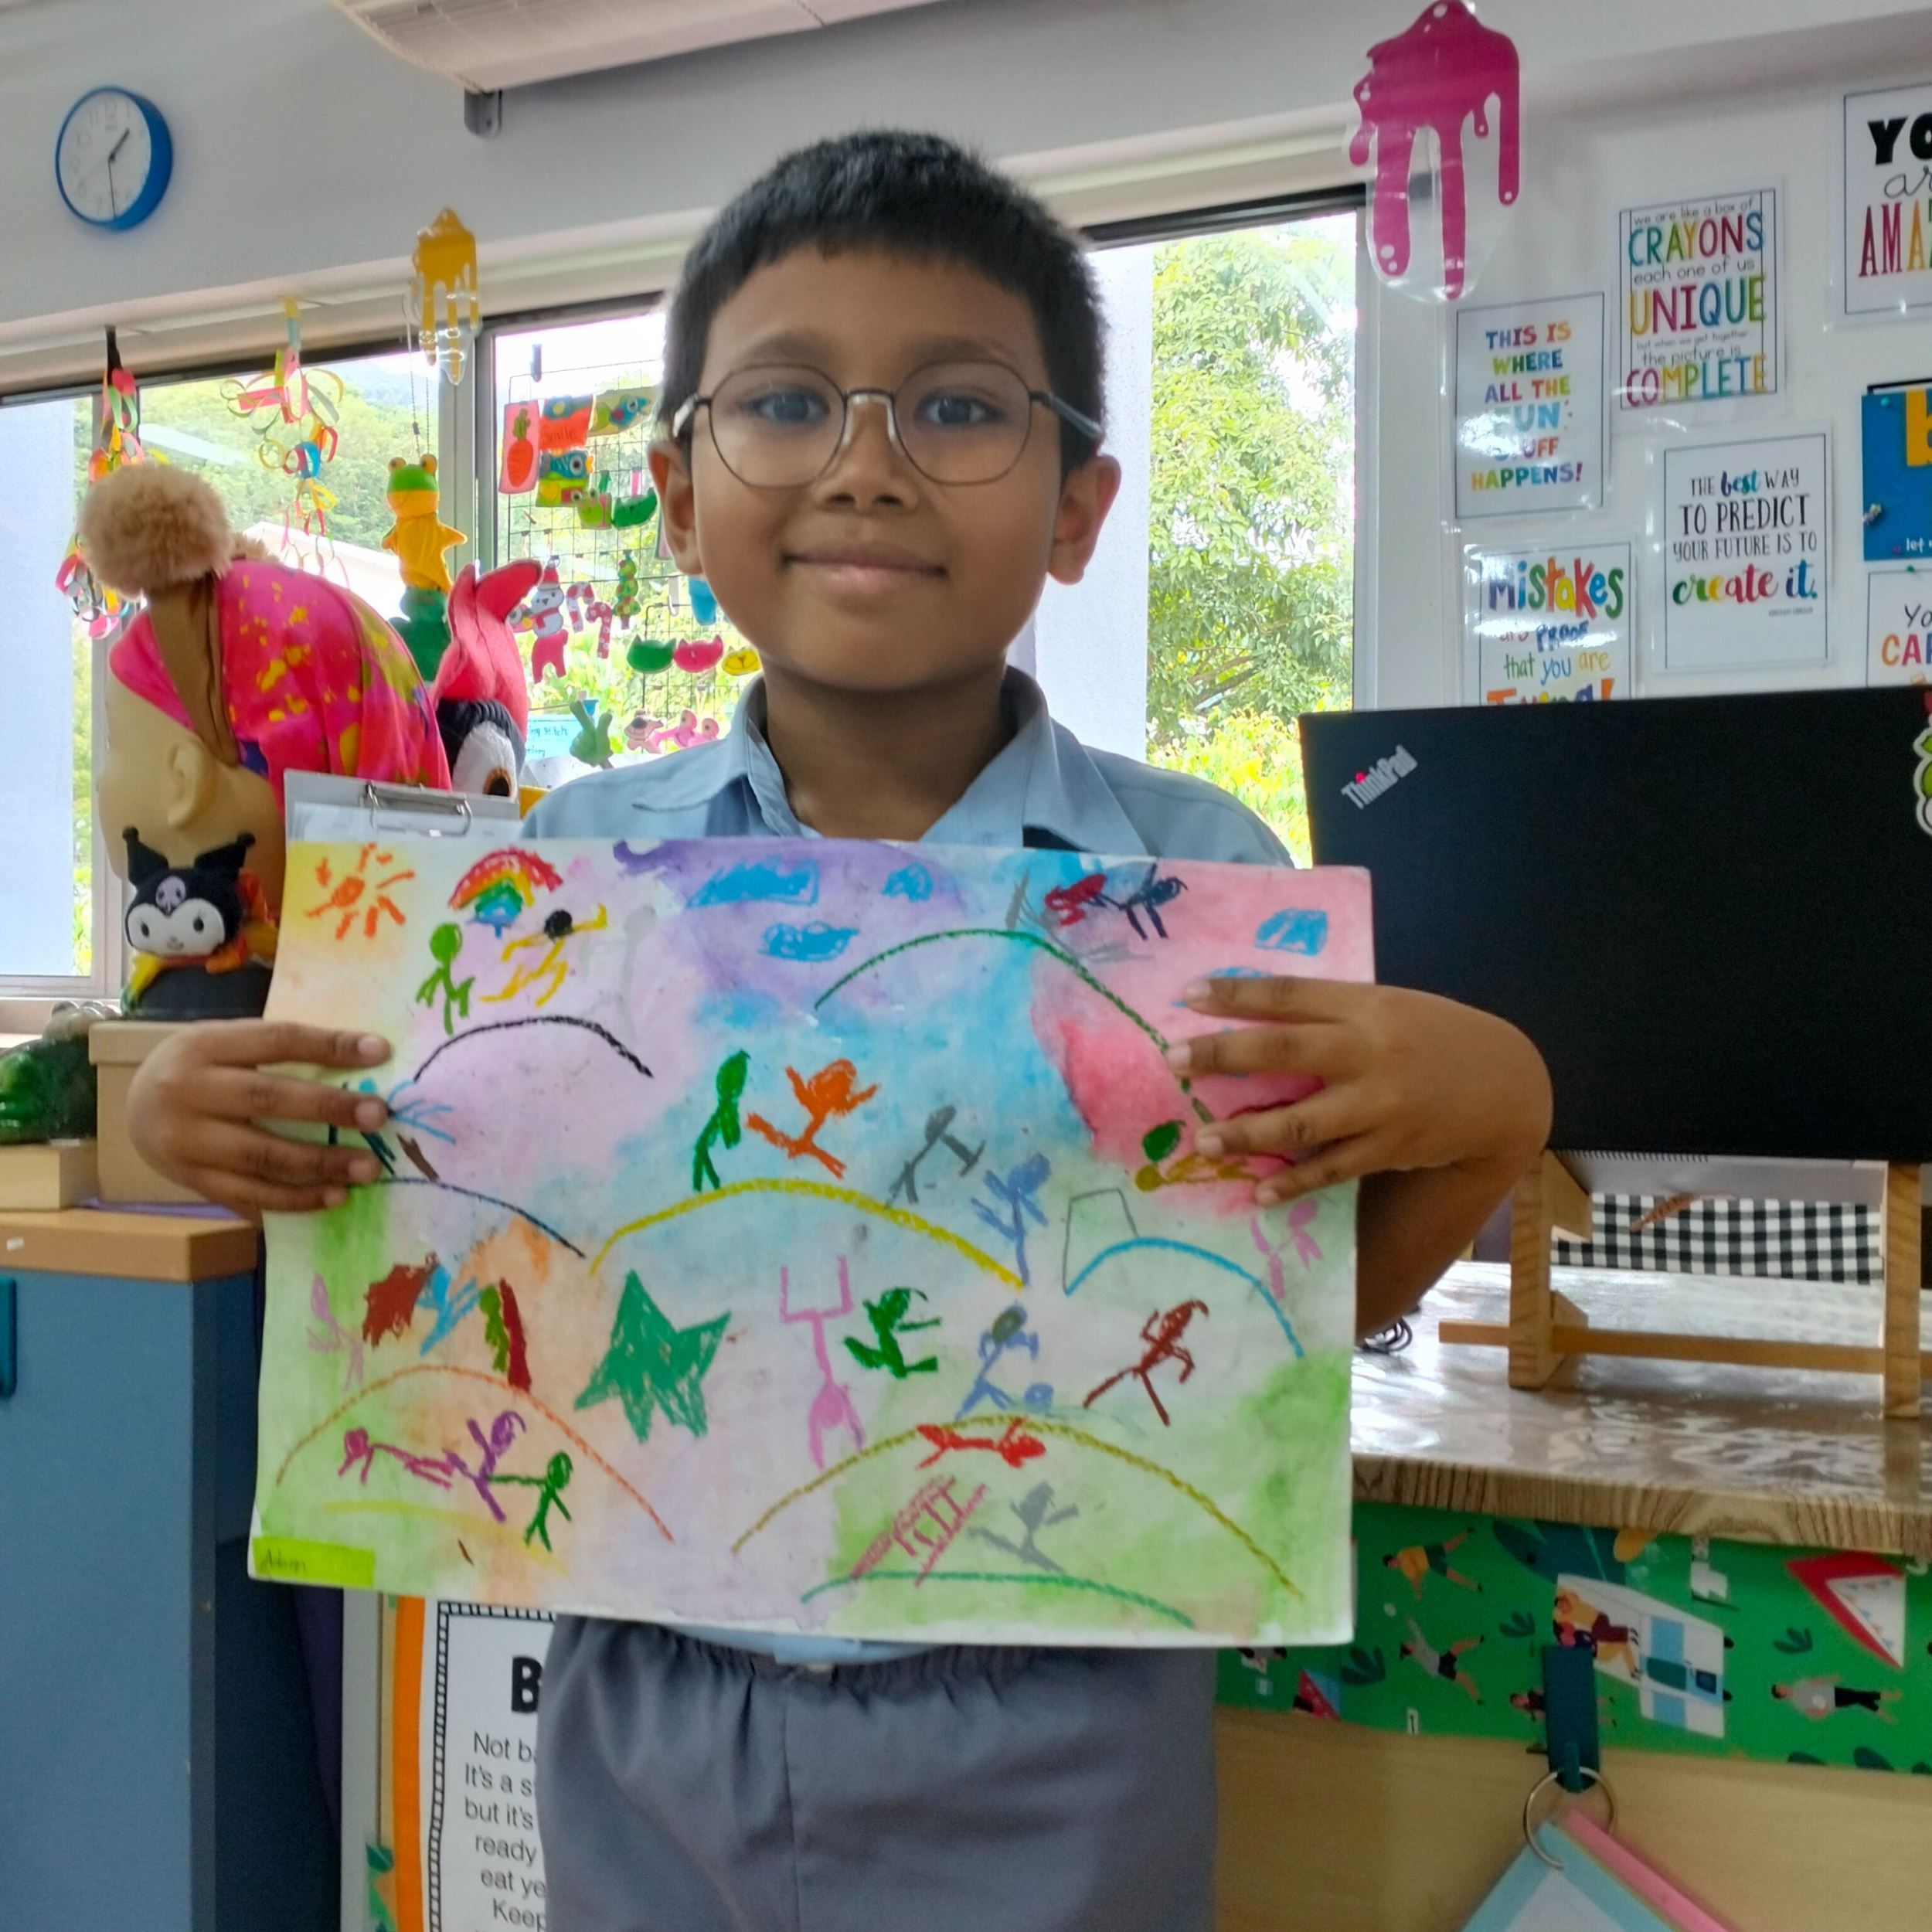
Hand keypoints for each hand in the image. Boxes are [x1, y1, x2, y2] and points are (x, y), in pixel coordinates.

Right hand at [127, 1021, 393, 1217]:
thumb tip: (362, 1064)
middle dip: (328, 1108)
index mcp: (205, 1044)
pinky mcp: (190, 1180)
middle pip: (267, 1099)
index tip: (379, 1052)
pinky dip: (294, 1199)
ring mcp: (185, 1141)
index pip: (275, 1040)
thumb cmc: (203, 1068)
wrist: (133, 1107)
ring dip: (320, 1164)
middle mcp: (188, 1091)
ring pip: (260, 1156)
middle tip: (379, 1116)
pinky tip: (333, 1198)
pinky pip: (248, 1195)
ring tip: (367, 1168)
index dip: (329, 1045)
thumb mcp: (226, 1043)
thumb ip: (278, 1052)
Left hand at [1166, 976, 1551, 1204]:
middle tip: (1173, 1060)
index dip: (1237, 993)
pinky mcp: (1389, 1149)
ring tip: (1205, 1140)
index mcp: (1367, 1006)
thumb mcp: (1390, 1006)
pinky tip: (1259, 1190)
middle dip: (1223, 1055)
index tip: (1188, 995)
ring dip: (1247, 1134)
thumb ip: (1333, 1012)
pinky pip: (1331, 1169)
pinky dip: (1293, 1182)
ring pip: (1300, 1122)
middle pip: (1284, 1050)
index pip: (1290, 994)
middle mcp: (1369, 1052)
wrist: (1508, 1085)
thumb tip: (1256, 1015)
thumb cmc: (1436, 1036)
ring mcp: (1379, 1105)